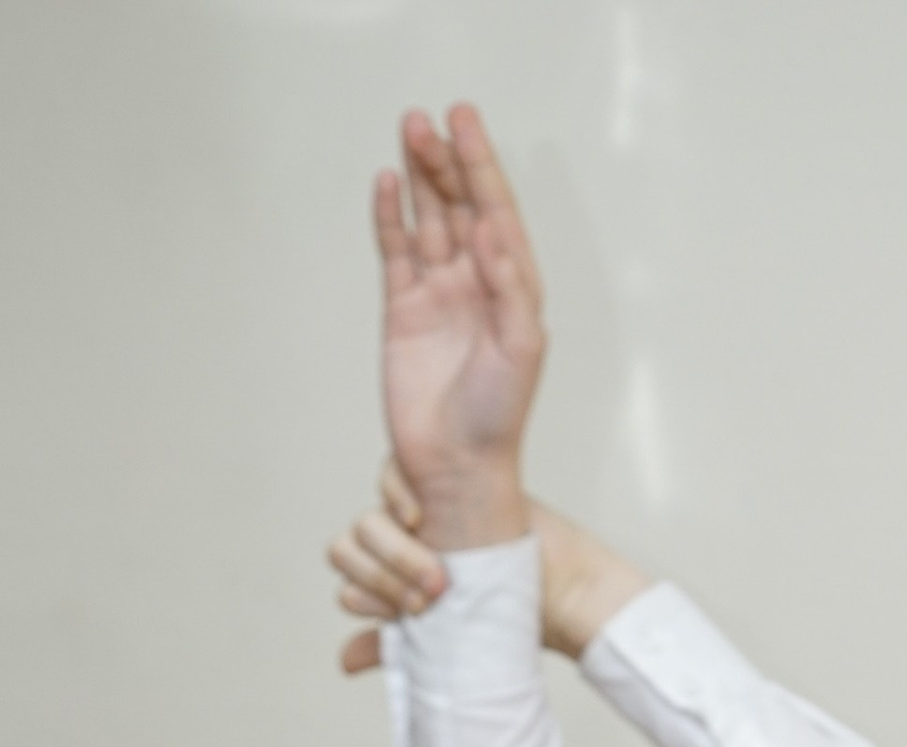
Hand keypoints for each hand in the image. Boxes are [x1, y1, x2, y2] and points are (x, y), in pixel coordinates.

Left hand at [330, 467, 645, 674]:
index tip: (408, 615)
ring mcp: (419, 518)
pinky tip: (420, 518)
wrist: (561, 591)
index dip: (369, 597)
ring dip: (390, 548)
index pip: (350, 589)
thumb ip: (394, 646)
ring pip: (368, 519)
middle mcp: (401, 552)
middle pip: (350, 550)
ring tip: (434, 567)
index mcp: (396, 589)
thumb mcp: (446, 640)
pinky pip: (389, 475)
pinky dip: (394, 493)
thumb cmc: (512, 618)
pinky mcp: (439, 484)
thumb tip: (343, 662)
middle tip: (426, 594)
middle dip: (380, 574)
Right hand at [374, 103, 545, 552]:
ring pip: (427, 219)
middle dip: (445, 160)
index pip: (496, 209)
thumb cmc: (498, 415)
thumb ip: (510, 287)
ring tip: (408, 130)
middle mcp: (475, 281)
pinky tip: (384, 185)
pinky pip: (395, 253)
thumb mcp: (521, 350)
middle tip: (427, 120)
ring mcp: (437, 293)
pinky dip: (389, 219)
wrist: (457, 467)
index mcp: (511, 284)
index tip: (464, 120)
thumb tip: (493, 230)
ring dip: (418, 176)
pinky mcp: (403, 312)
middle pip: (459, 203)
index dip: (482, 163)